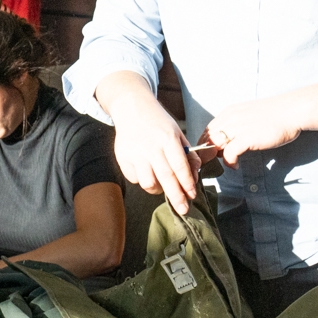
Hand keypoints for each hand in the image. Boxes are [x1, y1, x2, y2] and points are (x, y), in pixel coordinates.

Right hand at [107, 87, 197, 214]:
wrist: (132, 109)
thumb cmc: (158, 123)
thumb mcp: (177, 132)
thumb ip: (187, 154)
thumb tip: (194, 174)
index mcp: (168, 138)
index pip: (180, 166)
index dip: (187, 183)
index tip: (192, 195)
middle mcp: (151, 146)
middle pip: (166, 177)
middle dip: (176, 196)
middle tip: (183, 209)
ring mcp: (135, 153)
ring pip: (148, 182)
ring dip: (158, 190)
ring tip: (163, 188)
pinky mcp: (123, 157)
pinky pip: (134, 178)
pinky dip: (143, 180)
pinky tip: (147, 173)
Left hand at [200, 95, 306, 165]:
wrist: (291, 111)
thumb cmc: (275, 115)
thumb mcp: (248, 117)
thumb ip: (236, 126)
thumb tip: (228, 142)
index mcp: (229, 113)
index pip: (207, 130)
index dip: (204, 144)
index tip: (206, 155)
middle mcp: (230, 118)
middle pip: (207, 138)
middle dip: (204, 153)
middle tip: (208, 164)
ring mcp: (237, 128)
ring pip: (214, 145)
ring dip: (214, 158)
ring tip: (220, 165)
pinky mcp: (246, 138)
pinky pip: (228, 153)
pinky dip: (229, 162)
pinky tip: (235, 165)